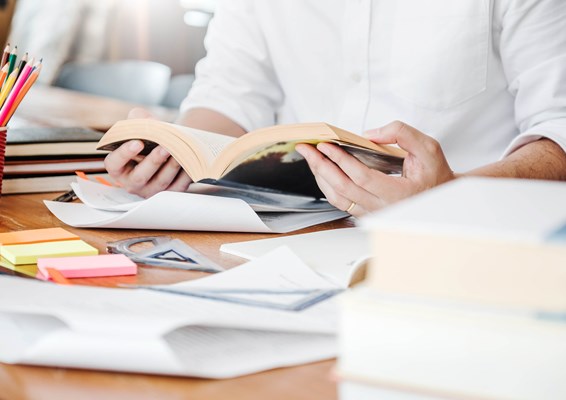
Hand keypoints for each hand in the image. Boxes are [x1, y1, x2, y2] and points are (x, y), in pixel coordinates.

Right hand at [104, 108, 192, 197]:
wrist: (165, 147)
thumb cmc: (147, 137)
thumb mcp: (138, 125)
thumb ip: (138, 119)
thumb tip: (148, 120)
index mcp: (118, 167)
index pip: (114, 163)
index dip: (123, 154)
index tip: (137, 142)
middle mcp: (132, 182)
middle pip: (140, 176)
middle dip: (153, 161)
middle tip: (164, 148)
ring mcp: (150, 190)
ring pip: (161, 182)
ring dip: (171, 167)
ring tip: (180, 152)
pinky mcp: (168, 192)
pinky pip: (178, 187)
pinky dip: (185, 174)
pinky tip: (190, 161)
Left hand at [295, 121, 455, 216]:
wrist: (439, 195)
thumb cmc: (434, 172)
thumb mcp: (427, 147)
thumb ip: (402, 134)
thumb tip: (370, 135)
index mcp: (399, 194)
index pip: (362, 177)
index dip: (341, 160)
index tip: (325, 145)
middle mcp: (383, 208)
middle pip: (343, 189)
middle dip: (321, 166)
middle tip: (306, 148)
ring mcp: (373, 213)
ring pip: (338, 198)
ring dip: (320, 176)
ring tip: (310, 157)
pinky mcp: (366, 213)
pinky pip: (341, 202)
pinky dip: (327, 185)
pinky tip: (321, 170)